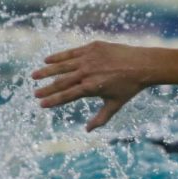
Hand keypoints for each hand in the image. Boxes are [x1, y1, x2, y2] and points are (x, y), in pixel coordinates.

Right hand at [32, 41, 148, 131]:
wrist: (143, 65)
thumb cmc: (130, 87)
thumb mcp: (115, 104)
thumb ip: (101, 118)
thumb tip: (87, 131)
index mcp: (91, 88)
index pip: (67, 96)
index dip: (52, 100)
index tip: (41, 104)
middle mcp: (87, 73)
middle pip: (61, 82)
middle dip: (46, 88)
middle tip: (34, 93)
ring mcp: (89, 59)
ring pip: (62, 66)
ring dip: (47, 71)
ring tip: (34, 76)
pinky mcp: (92, 48)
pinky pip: (71, 52)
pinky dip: (59, 57)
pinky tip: (47, 60)